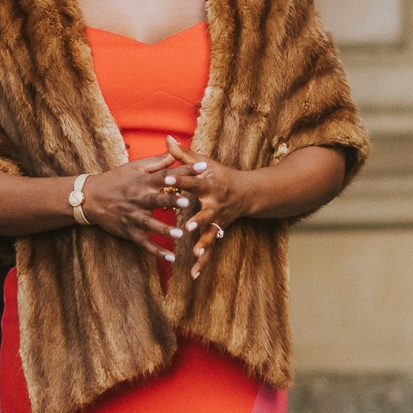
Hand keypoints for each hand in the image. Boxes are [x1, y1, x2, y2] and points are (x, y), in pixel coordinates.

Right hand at [80, 154, 184, 260]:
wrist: (90, 197)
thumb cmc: (116, 179)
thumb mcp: (135, 166)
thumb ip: (158, 161)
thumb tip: (176, 150)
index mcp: (143, 181)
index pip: (167, 174)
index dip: (185, 170)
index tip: (203, 167)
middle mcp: (139, 199)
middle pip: (157, 200)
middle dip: (172, 201)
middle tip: (188, 202)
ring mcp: (133, 217)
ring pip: (150, 224)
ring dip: (165, 230)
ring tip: (180, 234)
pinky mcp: (129, 231)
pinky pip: (144, 243)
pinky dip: (156, 251)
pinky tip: (171, 257)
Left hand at [163, 135, 258, 279]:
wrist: (246, 193)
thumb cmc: (220, 175)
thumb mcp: (204, 162)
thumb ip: (182, 154)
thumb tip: (166, 138)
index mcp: (208, 185)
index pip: (192, 181)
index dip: (179, 179)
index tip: (166, 178)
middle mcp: (214, 204)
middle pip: (205, 212)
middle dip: (197, 218)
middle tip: (187, 225)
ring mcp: (217, 220)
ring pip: (210, 233)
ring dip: (203, 243)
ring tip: (195, 253)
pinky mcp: (217, 232)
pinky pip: (210, 249)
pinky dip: (202, 262)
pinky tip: (193, 274)